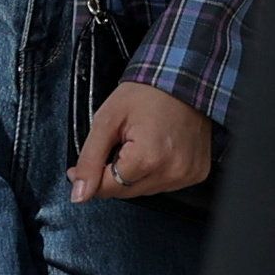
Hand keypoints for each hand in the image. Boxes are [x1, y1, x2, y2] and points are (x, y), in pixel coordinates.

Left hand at [68, 79, 214, 202]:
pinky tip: (154, 152)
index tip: (78, 169)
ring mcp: (186, 175)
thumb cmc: (146, 94)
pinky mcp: (195, 174)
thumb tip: (79, 194)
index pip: (109, 187)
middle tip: (114, 147)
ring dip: (133, 175)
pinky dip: (153, 173)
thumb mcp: (107, 121)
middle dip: (112, 175)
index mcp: (148, 158)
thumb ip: (90, 160)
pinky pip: (164, 185)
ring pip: (144, 191)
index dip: (91, 177)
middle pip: (126, 192)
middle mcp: (171, 171)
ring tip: (137, 145)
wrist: (182, 80)